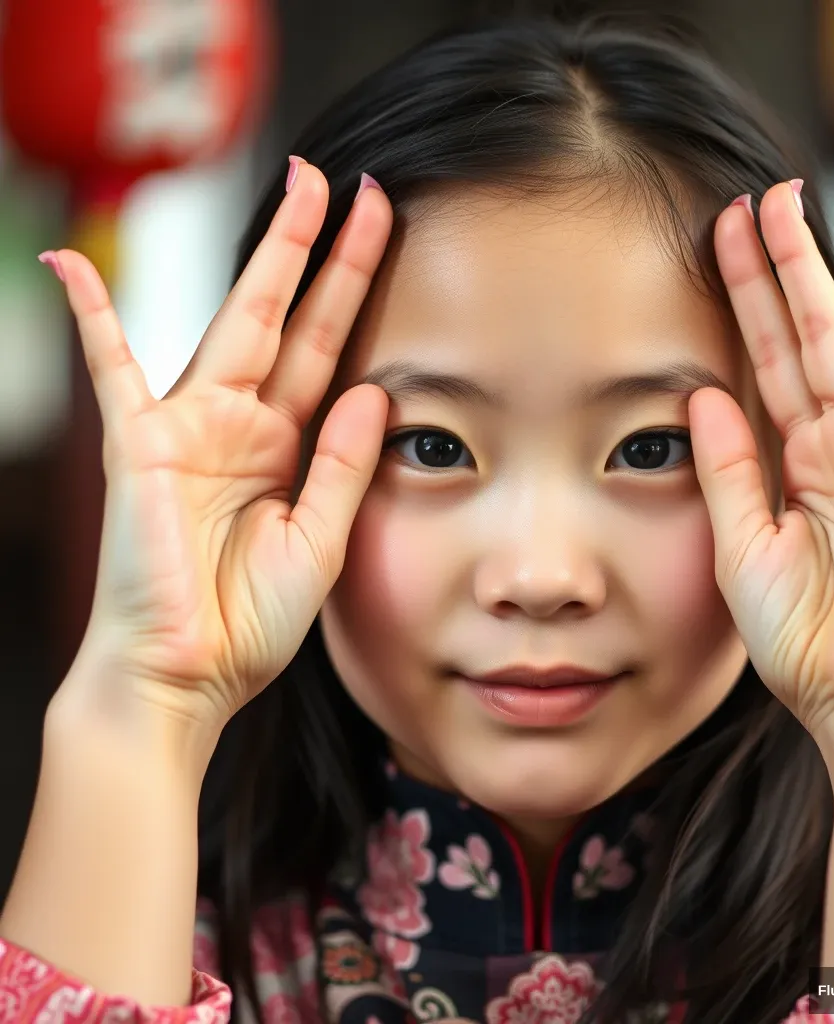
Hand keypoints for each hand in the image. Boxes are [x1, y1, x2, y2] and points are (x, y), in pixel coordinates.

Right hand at [47, 161, 392, 731]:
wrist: (188, 675)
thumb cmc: (247, 621)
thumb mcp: (320, 540)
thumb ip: (345, 464)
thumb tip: (375, 387)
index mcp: (286, 447)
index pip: (331, 351)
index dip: (357, 294)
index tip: (385, 235)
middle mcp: (242, 424)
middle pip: (292, 318)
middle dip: (324, 252)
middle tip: (352, 186)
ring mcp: (191, 428)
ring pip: (235, 321)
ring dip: (267, 257)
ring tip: (299, 190)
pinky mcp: (142, 447)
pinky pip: (113, 370)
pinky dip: (93, 318)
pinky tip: (74, 263)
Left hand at [690, 180, 833, 750]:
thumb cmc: (800, 631)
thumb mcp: (739, 540)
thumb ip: (726, 466)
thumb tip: (704, 396)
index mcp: (789, 464)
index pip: (757, 367)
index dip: (737, 310)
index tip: (713, 252)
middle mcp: (830, 444)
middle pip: (791, 337)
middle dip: (768, 270)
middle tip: (745, 203)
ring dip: (813, 275)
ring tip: (788, 207)